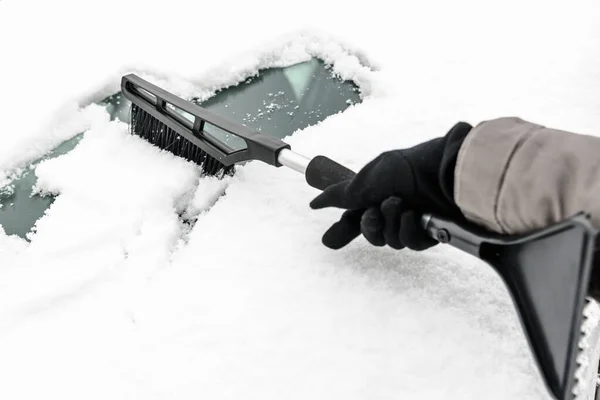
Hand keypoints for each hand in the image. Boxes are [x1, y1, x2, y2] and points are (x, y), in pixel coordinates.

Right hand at [310, 122, 471, 249]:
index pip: (356, 217)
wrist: (443, 174)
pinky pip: (409, 243)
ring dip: (391, 223)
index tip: (330, 240)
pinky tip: (414, 216)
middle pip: (371, 234)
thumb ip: (341, 195)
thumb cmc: (407, 170)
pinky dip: (408, 229)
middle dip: (370, 225)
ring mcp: (412, 221)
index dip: (344, 229)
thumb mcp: (366, 180)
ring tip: (401, 205)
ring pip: (389, 241)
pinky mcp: (430, 233)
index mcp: (379, 192)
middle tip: (375, 211)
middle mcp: (394, 207)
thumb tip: (315, 203)